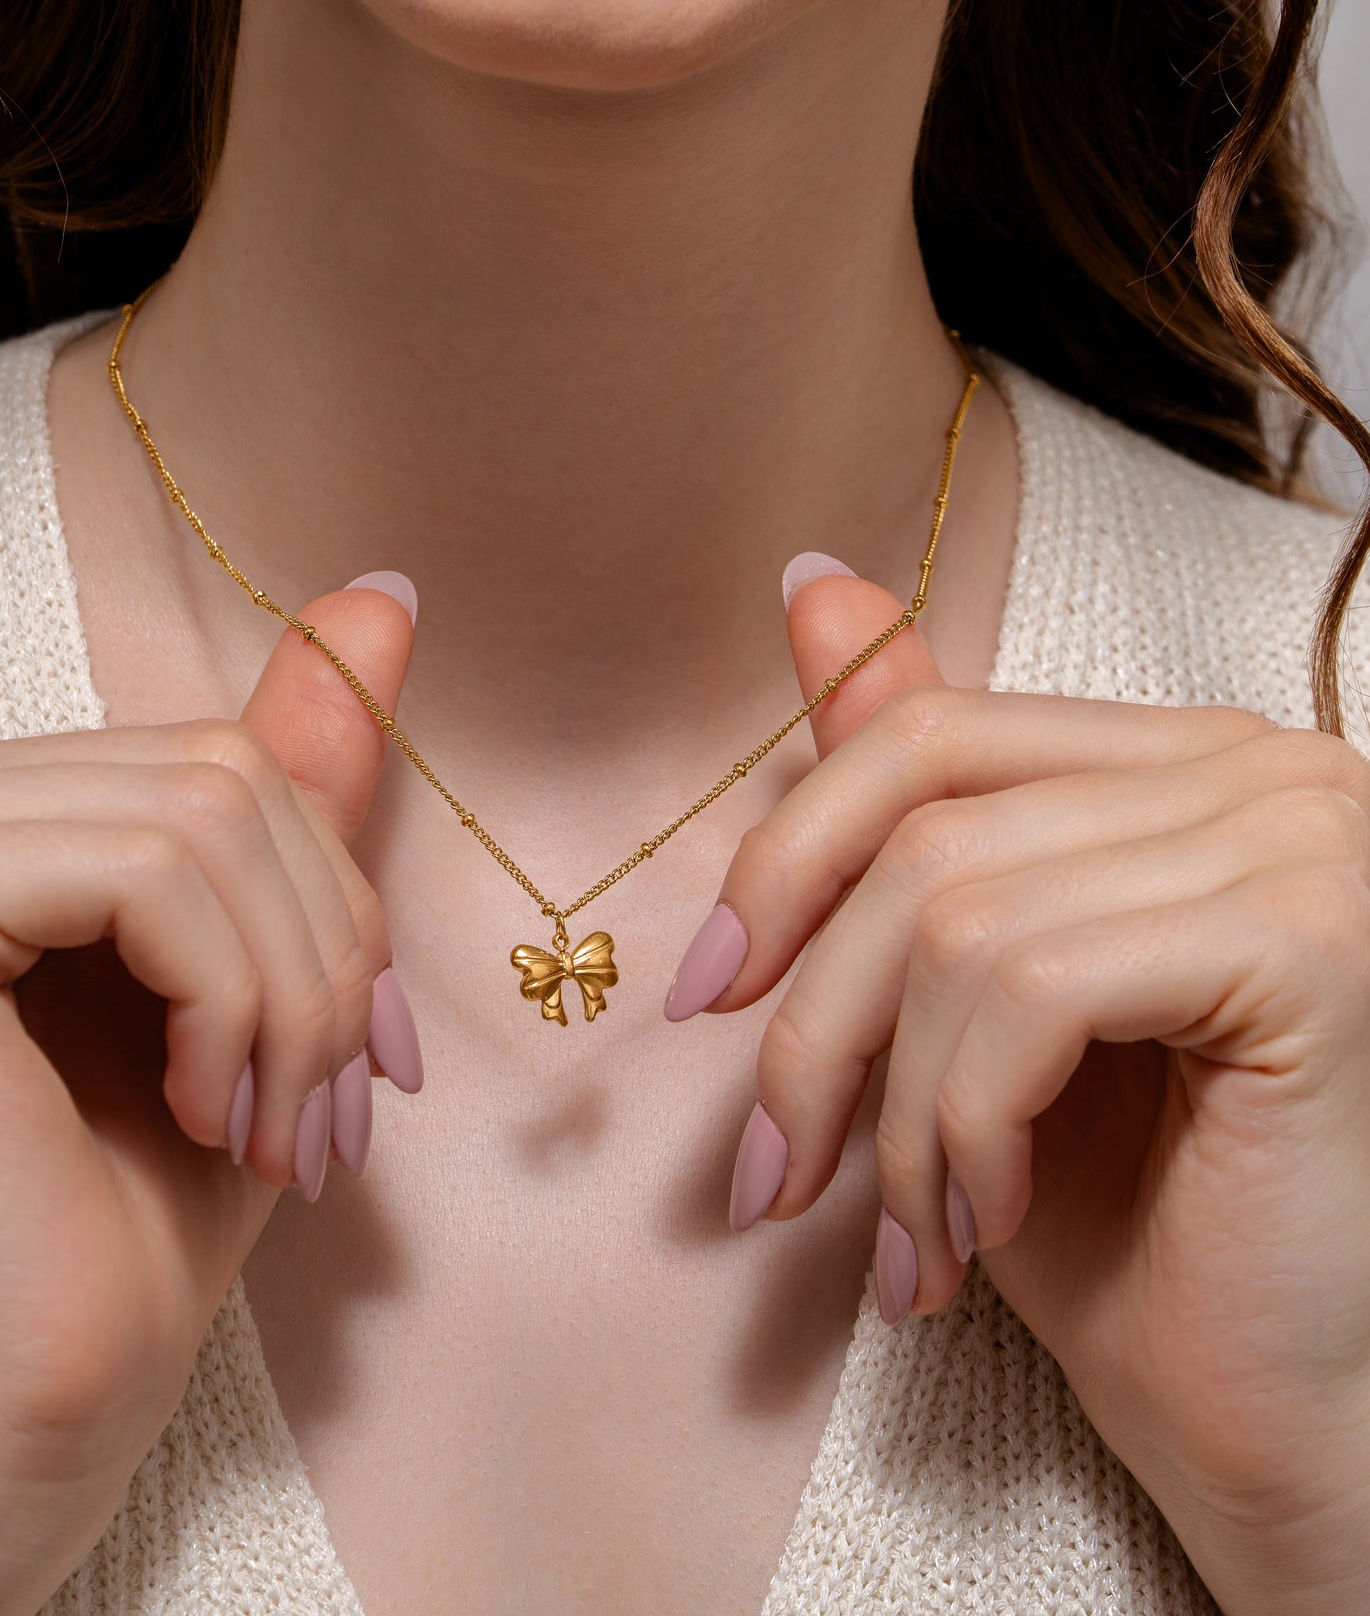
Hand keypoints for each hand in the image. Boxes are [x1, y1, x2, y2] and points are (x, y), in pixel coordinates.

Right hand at [0, 580, 418, 1615]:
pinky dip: (228, 1000)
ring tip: (270, 1127)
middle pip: (217, 769)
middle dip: (317, 951)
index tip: (340, 1062)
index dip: (322, 900)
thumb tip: (383, 592)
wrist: (26, 1402)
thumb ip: (290, 770)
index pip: (213, 751)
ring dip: (288, 995)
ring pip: (204, 815)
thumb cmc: (129, 1202)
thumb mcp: (249, 959)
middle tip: (319, 1111)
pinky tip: (198, 1108)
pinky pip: (148, 869)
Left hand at [672, 565, 1369, 1615]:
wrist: (1279, 1430)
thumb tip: (807, 579)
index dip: (791, 853)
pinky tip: (979, 1229)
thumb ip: (909, 803)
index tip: (704, 993)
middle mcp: (1260, 767)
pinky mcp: (1304, 944)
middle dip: (816, 1018)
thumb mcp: (971, 1008)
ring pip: (963, 921)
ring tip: (906, 1241)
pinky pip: (1035, 989)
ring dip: (897, 1111)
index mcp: (1186, 759)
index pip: (932, 733)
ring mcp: (1296, 845)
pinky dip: (967, 1121)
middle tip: (772, 1178)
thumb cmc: (1131, 1232)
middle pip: (929, 831)